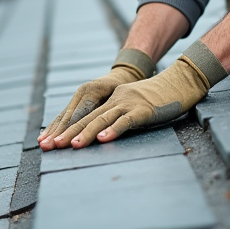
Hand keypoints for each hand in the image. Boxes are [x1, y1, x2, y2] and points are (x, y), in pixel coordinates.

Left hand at [55, 41, 227, 147]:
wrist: (181, 80)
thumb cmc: (160, 98)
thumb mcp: (135, 106)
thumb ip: (119, 117)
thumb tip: (103, 135)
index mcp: (111, 99)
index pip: (83, 115)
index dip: (64, 129)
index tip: (48, 143)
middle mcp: (116, 99)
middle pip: (87, 118)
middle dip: (66, 134)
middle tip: (50, 147)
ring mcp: (129, 103)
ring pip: (102, 119)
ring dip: (86, 133)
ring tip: (72, 147)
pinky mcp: (144, 109)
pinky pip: (126, 121)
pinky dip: (114, 130)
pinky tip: (103, 140)